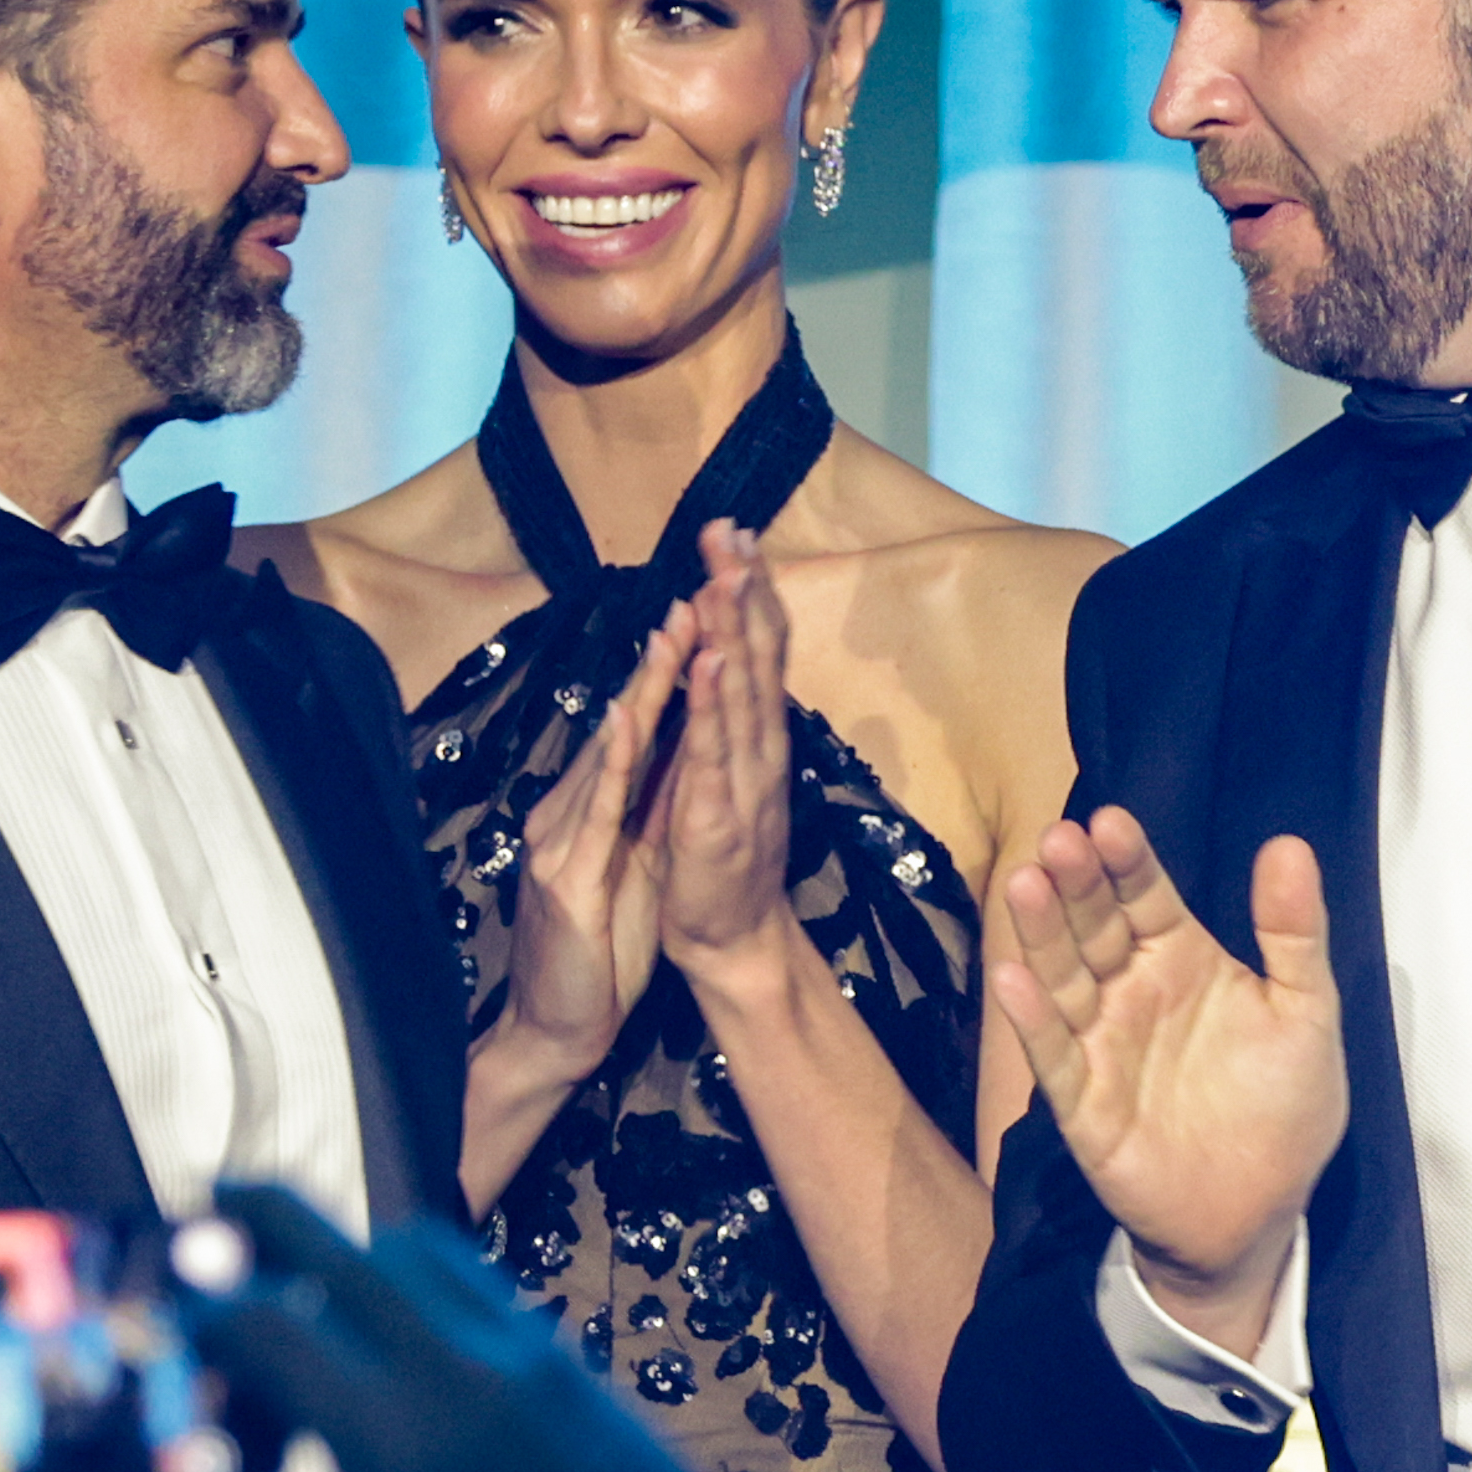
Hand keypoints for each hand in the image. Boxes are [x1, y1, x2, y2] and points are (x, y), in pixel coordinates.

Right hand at [191, 1186, 787, 1471]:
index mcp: (379, 1441)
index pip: (264, 1327)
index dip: (206, 1312)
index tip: (183, 1314)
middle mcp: (453, 1377)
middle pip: (342, 1248)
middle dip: (267, 1212)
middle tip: (223, 1192)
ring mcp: (528, 1363)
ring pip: (426, 1252)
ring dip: (361, 1250)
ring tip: (322, 1271)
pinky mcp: (580, 1369)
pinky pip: (493, 1294)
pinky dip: (438, 1291)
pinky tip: (415, 1328)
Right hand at [495, 603, 696, 1075]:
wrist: (560, 1027)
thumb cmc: (601, 952)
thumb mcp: (634, 868)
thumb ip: (648, 815)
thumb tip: (682, 763)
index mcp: (595, 812)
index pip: (638, 733)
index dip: (668, 678)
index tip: (704, 619)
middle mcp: (570, 812)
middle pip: (622, 726)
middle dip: (658, 662)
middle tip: (690, 596)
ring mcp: (562, 839)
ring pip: (609, 753)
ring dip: (641, 692)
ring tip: (669, 634)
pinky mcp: (566, 876)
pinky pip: (595, 811)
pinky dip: (613, 763)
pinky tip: (627, 722)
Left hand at [652, 524, 801, 991]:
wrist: (732, 942)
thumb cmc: (721, 860)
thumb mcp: (726, 776)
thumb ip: (728, 723)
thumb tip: (724, 661)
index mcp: (757, 739)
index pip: (757, 652)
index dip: (750, 592)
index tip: (737, 533)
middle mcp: (761, 750)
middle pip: (755, 657)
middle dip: (742, 591)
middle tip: (731, 529)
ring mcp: (744, 783)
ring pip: (740, 694)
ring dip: (732, 630)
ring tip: (724, 575)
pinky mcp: (717, 818)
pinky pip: (715, 755)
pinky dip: (714, 705)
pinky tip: (710, 662)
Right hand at [993, 811, 1345, 1358]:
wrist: (1261, 1214)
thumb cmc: (1285, 1109)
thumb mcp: (1306, 1015)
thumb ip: (1294, 934)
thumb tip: (1289, 843)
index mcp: (1183, 962)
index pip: (1147, 898)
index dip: (1128, 862)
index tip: (1110, 821)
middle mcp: (1132, 993)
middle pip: (1095, 927)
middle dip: (1076, 884)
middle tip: (1059, 840)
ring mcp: (1102, 1046)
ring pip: (1064, 979)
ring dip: (1042, 935)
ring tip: (1024, 886)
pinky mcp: (1083, 1105)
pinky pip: (1054, 1058)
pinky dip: (1032, 1022)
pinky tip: (1012, 980)